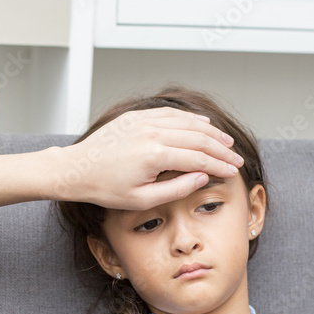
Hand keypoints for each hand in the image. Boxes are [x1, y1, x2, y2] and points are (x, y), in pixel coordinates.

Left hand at [52, 106, 244, 210]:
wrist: (77, 170)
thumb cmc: (106, 188)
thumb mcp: (142, 199)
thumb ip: (176, 189)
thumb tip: (203, 177)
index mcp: (155, 156)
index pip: (199, 159)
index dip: (220, 166)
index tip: (234, 172)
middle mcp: (153, 133)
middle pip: (199, 138)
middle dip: (222, 149)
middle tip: (236, 159)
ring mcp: (145, 121)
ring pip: (188, 122)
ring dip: (211, 132)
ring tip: (226, 142)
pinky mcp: (137, 116)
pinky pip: (171, 113)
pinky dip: (191, 119)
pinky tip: (203, 124)